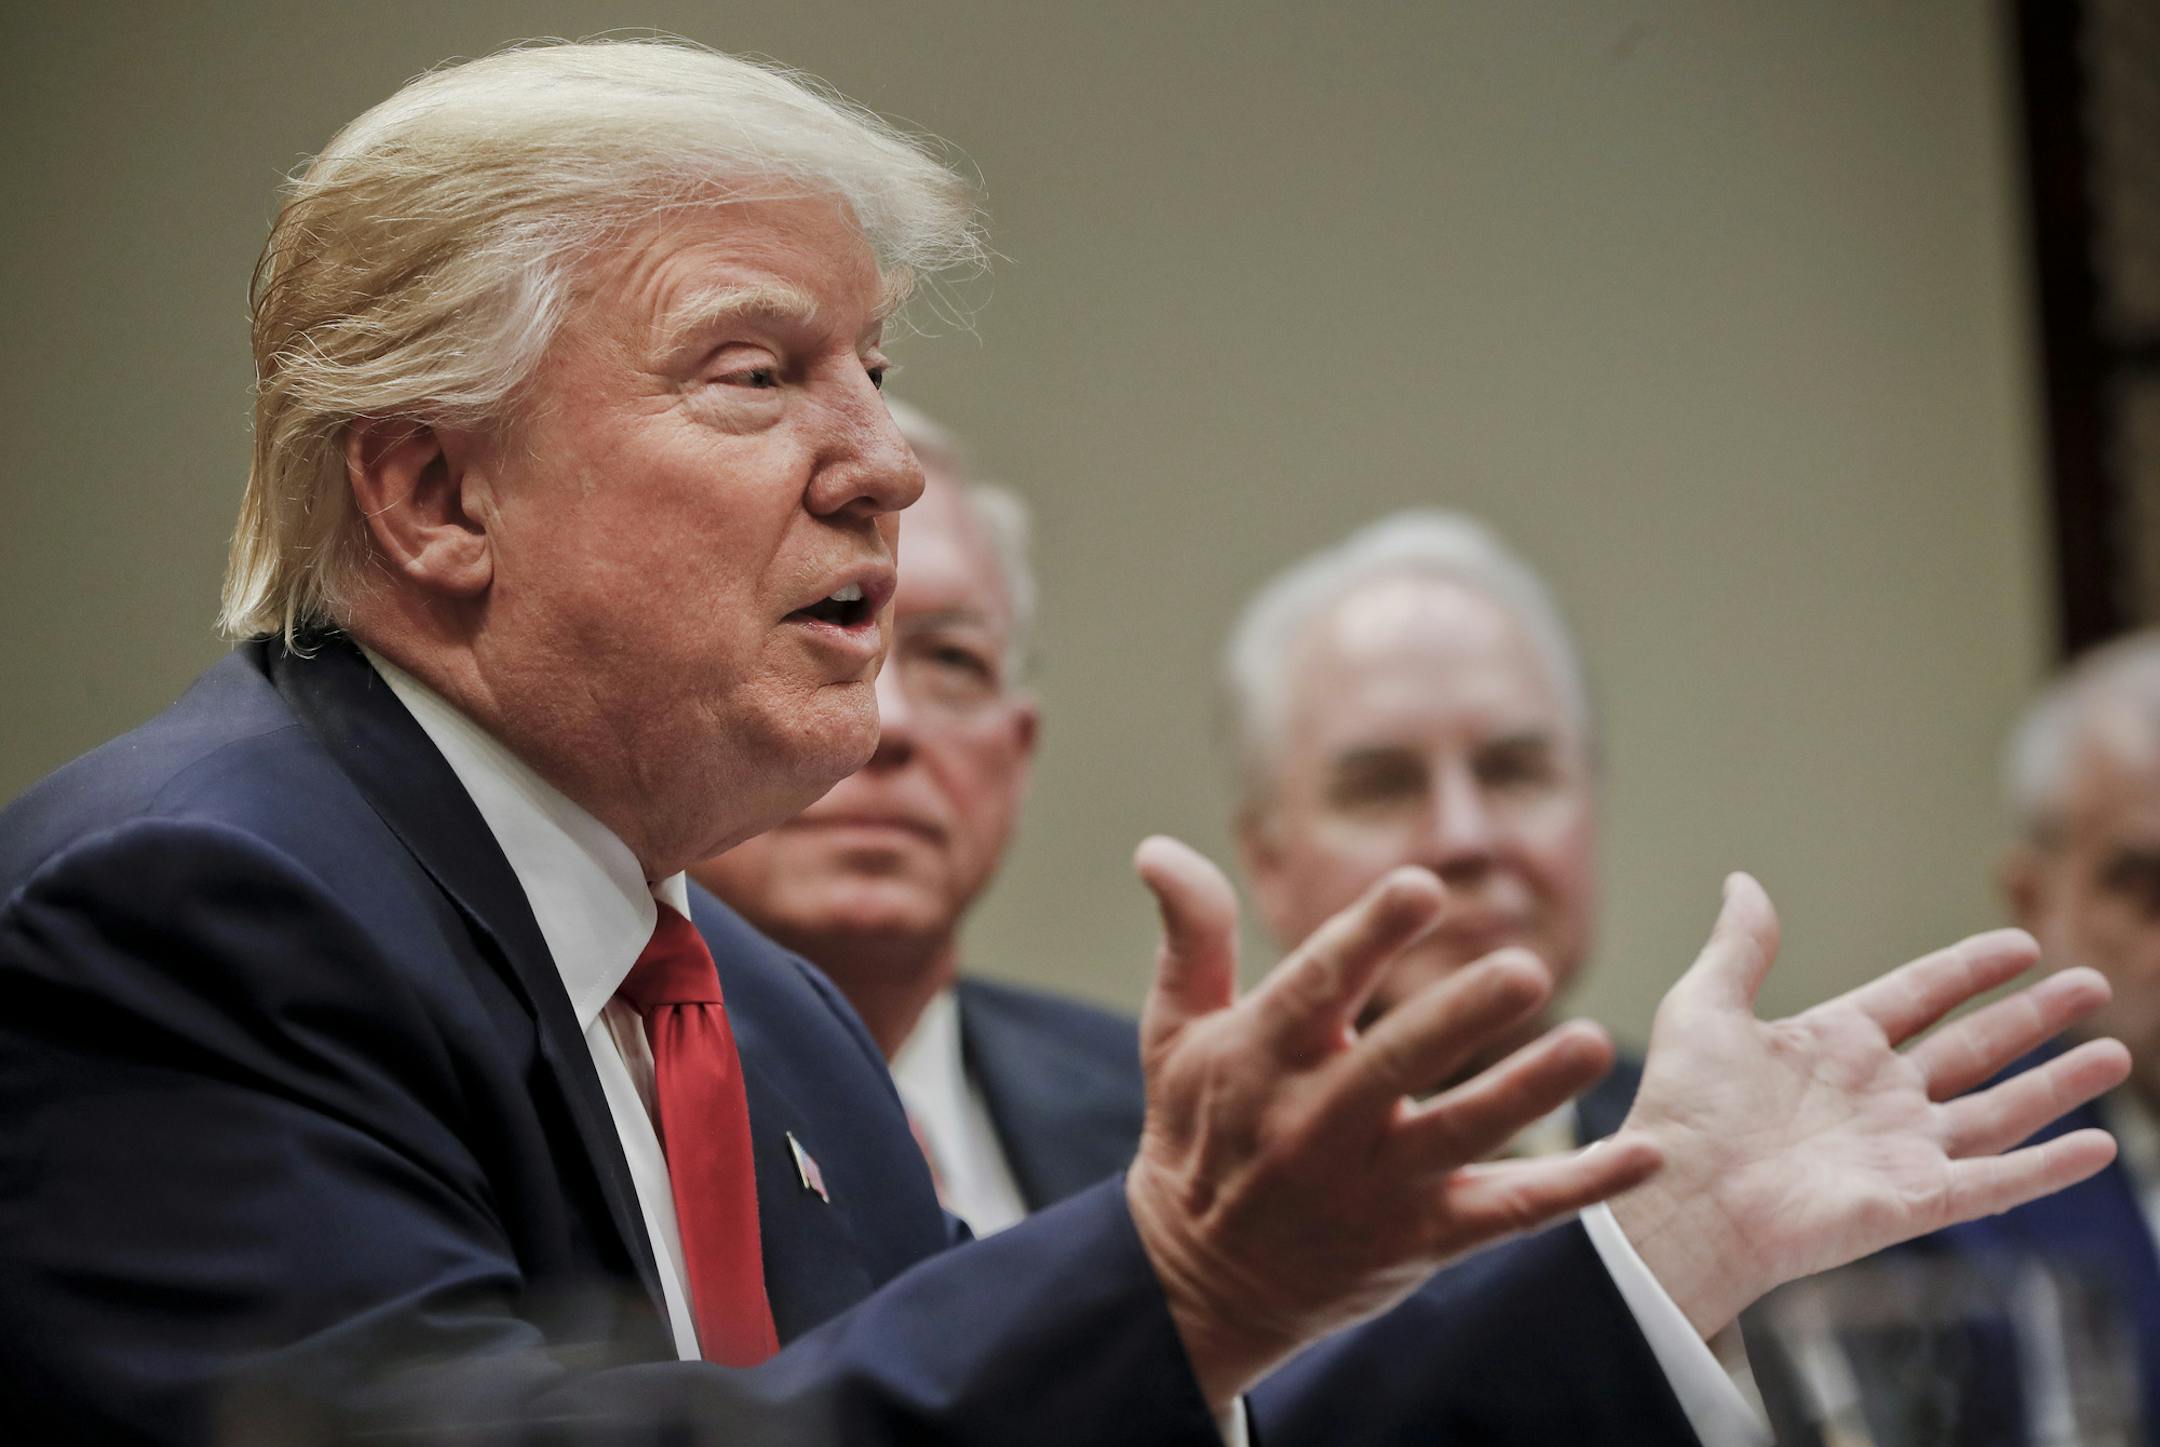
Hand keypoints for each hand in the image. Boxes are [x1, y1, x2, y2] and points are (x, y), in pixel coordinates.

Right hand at [1121, 837, 1662, 1411]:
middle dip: (1461, 1018)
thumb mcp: (1176, 1032)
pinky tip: (1644, 1155)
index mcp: (1259, 1060)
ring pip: (1460, 1139)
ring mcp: (1372, 1188)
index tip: (1422, 886)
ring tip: (1593, 1044)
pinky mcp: (1420, 1240)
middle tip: (1525, 969)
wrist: (1199, 1281)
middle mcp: (1314, 1124)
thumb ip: (1192, 936)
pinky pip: (1508, 1215)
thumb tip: (1157, 847)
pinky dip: (1579, 1189)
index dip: (1367, 936)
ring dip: (1530, 1093)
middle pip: (1395, 1066)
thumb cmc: (1198, 1131)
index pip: (1316, 989)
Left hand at [1610, 873, 2128, 1336]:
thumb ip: (1739, 947)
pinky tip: (2098, 1148)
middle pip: (1974, 1048)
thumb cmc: (1683, 1107)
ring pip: (2000, 1111)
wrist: (1682, 1195)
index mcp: (1832, 1045)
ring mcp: (1901, 1150)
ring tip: (2116, 1055)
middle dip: (2035, 1018)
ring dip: (2059, 1084)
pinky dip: (2048, 1167)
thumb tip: (1743, 881)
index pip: (1920, 995)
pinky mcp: (1916, 1201)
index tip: (2022, 945)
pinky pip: (1997, 1181)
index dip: (1970, 970)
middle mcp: (1876, 1096)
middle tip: (2092, 984)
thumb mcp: (1706, 1006)